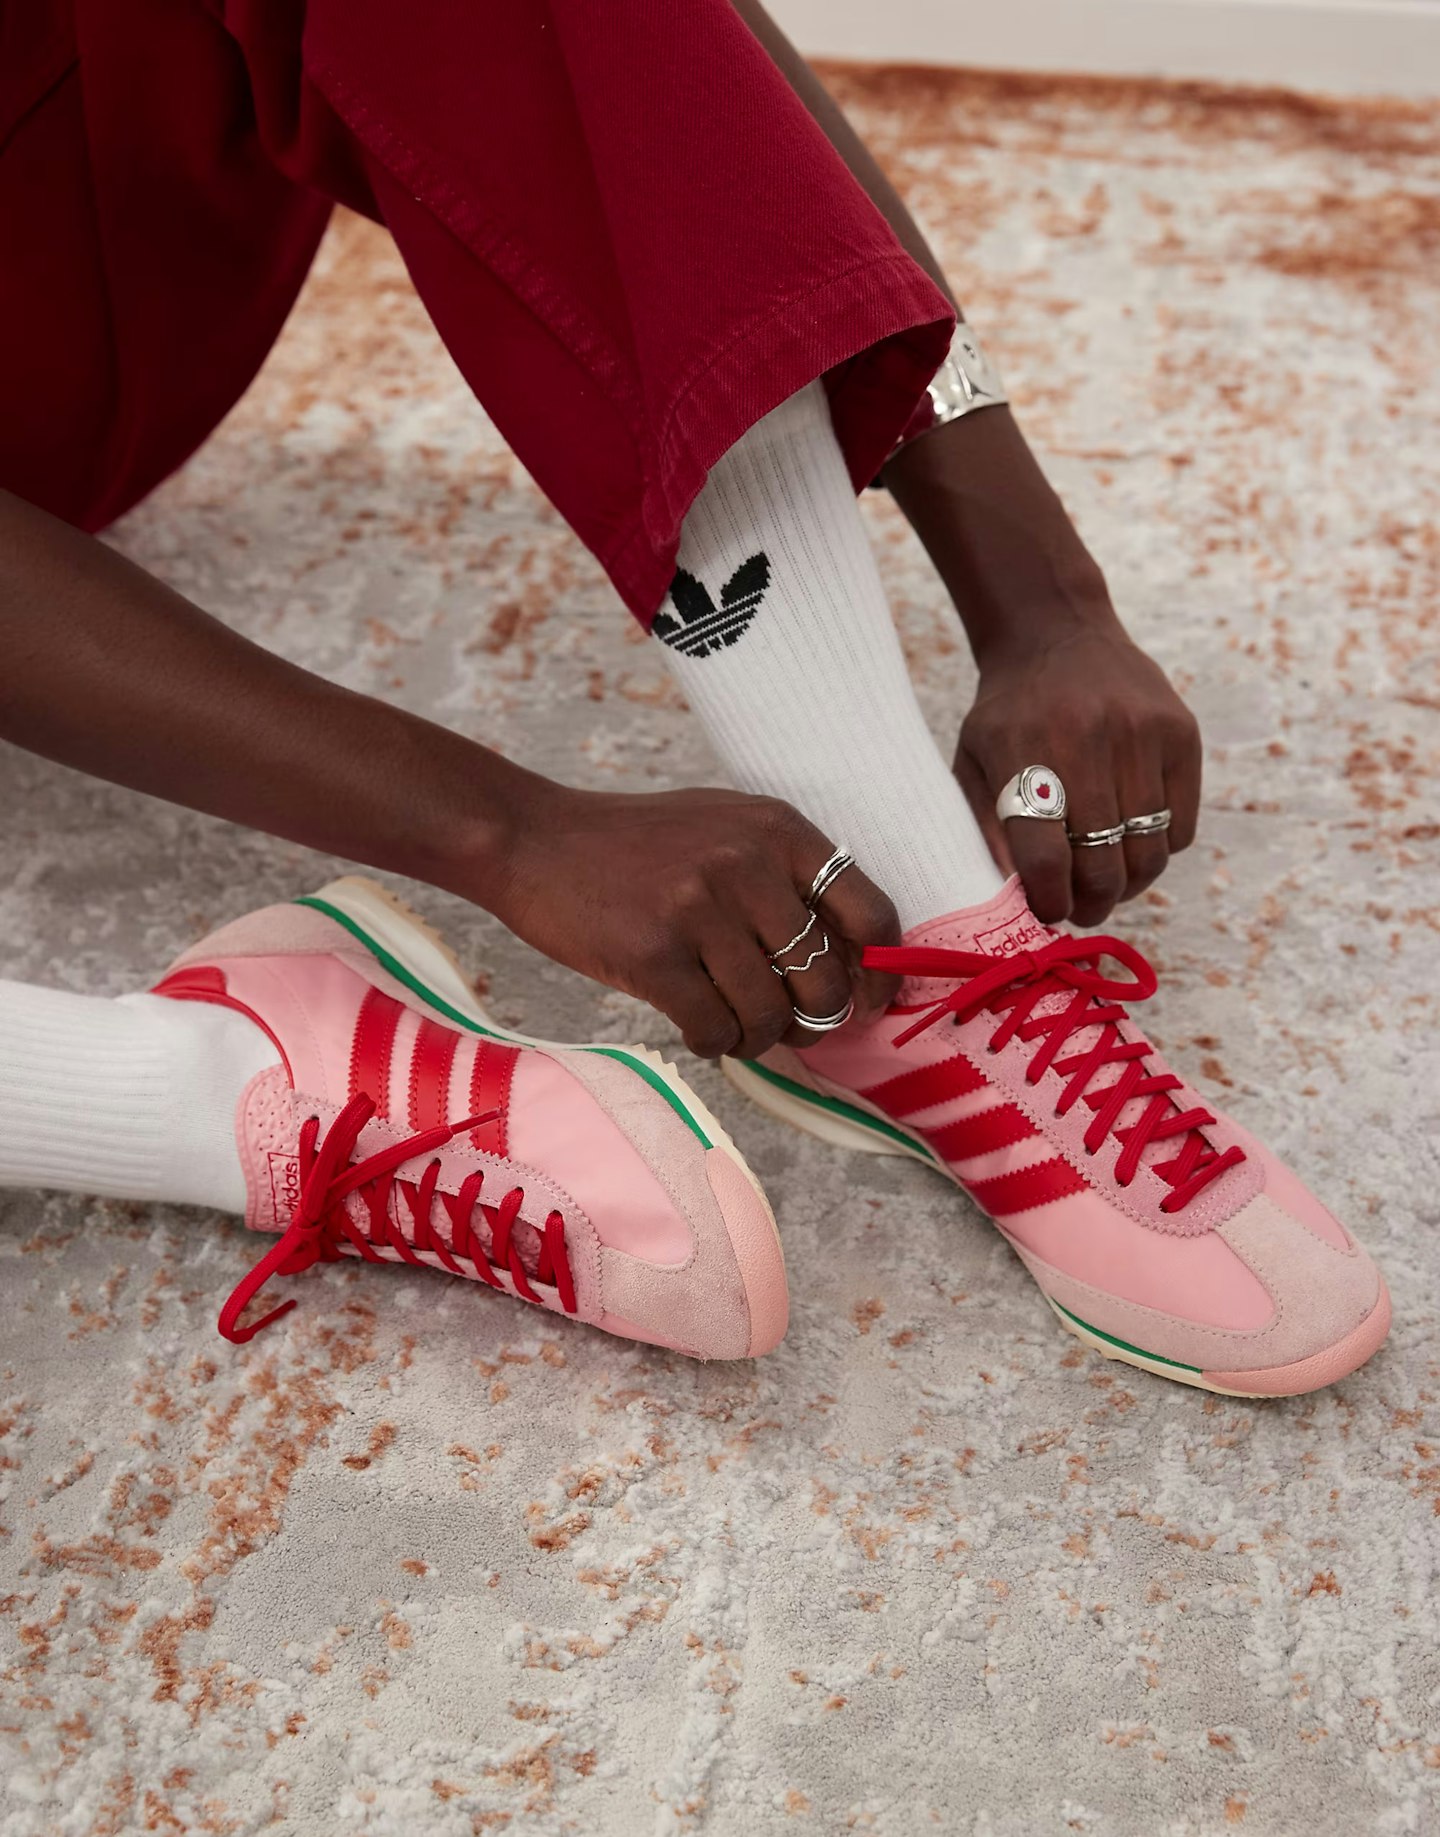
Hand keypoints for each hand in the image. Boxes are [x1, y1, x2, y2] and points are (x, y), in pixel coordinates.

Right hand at [488, 783, 901, 1058]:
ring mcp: (700, 908)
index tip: (867, 1003)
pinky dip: (712, 1042)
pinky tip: (694, 1025)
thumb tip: (855, 963)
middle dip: (813, 1021)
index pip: (871, 913)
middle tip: (786, 1025)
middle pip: (824, 981)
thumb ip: (788, 878)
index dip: (879, 974)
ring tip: (731, 1025)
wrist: (534, 840)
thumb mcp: (726, 829)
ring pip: (768, 1015)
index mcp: (779, 830)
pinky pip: (714, 1029)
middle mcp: (748, 863)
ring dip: (756, 1038)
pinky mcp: (654, 954)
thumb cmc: (636, 845)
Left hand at [954, 621, 1201, 928]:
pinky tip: (1133, 843)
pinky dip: (1160, 849)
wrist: (1056, 631)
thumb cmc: (1009, 712)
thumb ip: (986, 826)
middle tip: (1082, 910)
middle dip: (1092, 904)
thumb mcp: (973, 760)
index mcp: (1023, 754)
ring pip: (1149, 853)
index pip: (1045, 859)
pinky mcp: (1181, 732)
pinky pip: (1182, 825)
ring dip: (1129, 885)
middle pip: (1103, 865)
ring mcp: (1141, 734)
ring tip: (1109, 886)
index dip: (1049, 902)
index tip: (1047, 913)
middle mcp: (1087, 741)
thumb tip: (1013, 897)